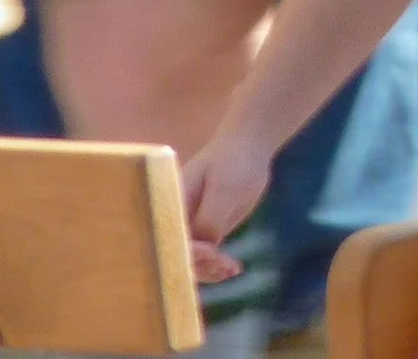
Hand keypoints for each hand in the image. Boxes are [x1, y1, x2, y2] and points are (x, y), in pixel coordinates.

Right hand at [182, 128, 274, 285]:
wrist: (249, 147)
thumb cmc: (233, 162)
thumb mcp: (224, 190)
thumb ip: (210, 220)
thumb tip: (204, 250)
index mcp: (170, 205)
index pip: (169, 239)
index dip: (187, 253)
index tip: (211, 251)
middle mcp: (176, 219)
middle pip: (177, 254)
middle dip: (199, 266)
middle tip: (224, 265)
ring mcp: (192, 226)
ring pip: (192, 260)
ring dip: (210, 270)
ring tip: (232, 268)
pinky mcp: (208, 230)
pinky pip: (207, 256)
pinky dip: (218, 265)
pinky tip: (235, 268)